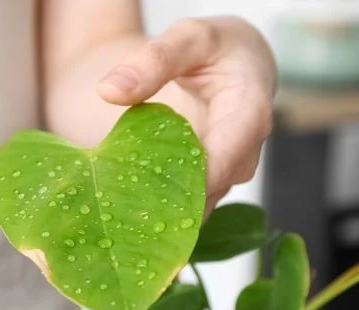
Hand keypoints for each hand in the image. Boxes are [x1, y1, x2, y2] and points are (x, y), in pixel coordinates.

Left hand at [97, 17, 276, 207]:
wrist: (238, 61)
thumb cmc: (215, 47)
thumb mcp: (187, 38)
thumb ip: (152, 60)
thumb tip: (108, 90)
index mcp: (250, 111)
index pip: (224, 160)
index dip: (190, 186)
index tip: (145, 198)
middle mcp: (248, 149)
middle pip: (213, 189)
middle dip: (172, 206)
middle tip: (124, 218)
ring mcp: (233, 169)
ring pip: (203, 202)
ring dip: (168, 214)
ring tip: (125, 222)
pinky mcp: (217, 179)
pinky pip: (194, 201)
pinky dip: (166, 208)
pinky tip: (133, 215)